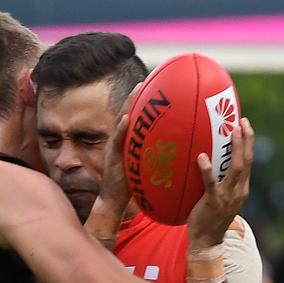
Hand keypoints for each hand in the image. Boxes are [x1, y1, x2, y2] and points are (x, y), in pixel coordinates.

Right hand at [96, 83, 141, 211]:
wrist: (114, 200)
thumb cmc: (130, 185)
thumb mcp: (142, 168)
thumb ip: (152, 158)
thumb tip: (172, 153)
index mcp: (127, 142)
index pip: (134, 119)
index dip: (140, 103)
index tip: (151, 88)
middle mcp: (120, 140)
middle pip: (127, 114)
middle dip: (134, 97)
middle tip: (145, 81)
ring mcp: (114, 147)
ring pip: (121, 122)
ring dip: (127, 106)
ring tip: (136, 91)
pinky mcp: (111, 157)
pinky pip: (116, 141)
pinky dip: (120, 129)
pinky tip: (125, 119)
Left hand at [188, 117, 253, 246]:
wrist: (206, 242)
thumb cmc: (208, 219)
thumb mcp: (219, 199)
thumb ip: (218, 183)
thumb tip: (205, 162)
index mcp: (241, 190)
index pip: (248, 163)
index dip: (248, 143)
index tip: (245, 125)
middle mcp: (239, 192)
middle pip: (248, 161)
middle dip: (247, 140)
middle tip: (242, 121)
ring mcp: (228, 197)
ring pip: (237, 169)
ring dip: (237, 148)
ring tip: (232, 131)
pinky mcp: (213, 202)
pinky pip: (211, 183)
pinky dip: (207, 170)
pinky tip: (202, 157)